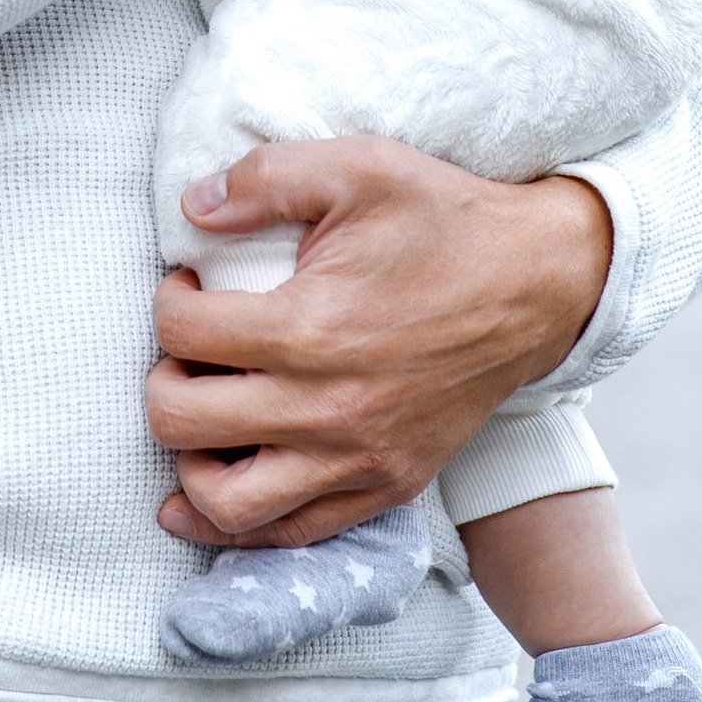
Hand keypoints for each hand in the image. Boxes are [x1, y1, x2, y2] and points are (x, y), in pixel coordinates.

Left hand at [146, 137, 614, 548]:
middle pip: (182, 423)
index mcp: (310, 327)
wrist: (537, 285)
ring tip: (199, 417)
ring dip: (189, 463)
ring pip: (228, 505)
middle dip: (163, 378)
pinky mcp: (387, 485)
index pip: (184, 334)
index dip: (167, 301)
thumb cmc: (443, 220)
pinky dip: (241, 523)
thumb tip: (193, 207)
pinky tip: (212, 493)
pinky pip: (293, 534)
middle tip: (189, 349)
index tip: (188, 285)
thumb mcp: (358, 167)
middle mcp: (328, 408)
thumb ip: (265, 177)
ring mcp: (359, 458)